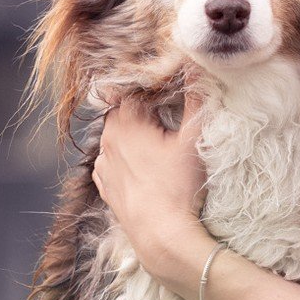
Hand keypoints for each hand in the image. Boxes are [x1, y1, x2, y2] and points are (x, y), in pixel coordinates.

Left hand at [93, 89, 212, 290]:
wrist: (162, 237)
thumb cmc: (179, 187)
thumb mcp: (194, 138)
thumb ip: (195, 97)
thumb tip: (196, 62)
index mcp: (125, 122)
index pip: (134, 88)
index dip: (154, 85)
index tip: (172, 87)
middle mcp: (107, 140)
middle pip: (123, 110)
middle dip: (144, 107)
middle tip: (168, 111)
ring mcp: (103, 165)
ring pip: (115, 136)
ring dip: (133, 132)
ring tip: (158, 138)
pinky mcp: (106, 187)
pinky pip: (111, 160)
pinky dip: (124, 156)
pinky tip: (143, 162)